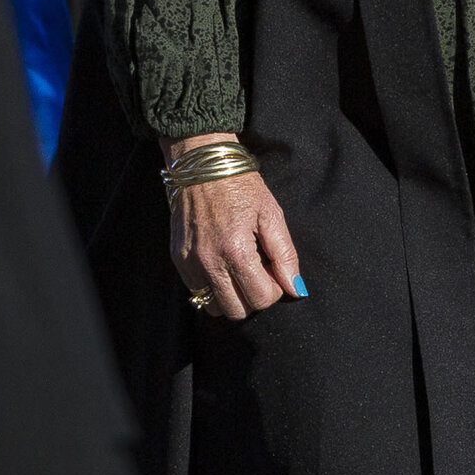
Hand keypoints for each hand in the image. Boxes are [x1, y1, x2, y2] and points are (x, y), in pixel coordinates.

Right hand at [165, 136, 303, 319]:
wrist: (202, 163)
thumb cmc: (241, 185)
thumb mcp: (272, 214)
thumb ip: (285, 255)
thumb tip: (296, 288)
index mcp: (235, 250)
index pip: (259, 298)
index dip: (275, 291)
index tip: (275, 272)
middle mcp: (208, 261)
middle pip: (236, 311)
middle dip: (253, 297)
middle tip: (259, 272)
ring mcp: (189, 262)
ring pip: (213, 307)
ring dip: (231, 296)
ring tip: (240, 269)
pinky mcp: (177, 259)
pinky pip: (196, 291)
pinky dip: (213, 286)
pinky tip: (222, 263)